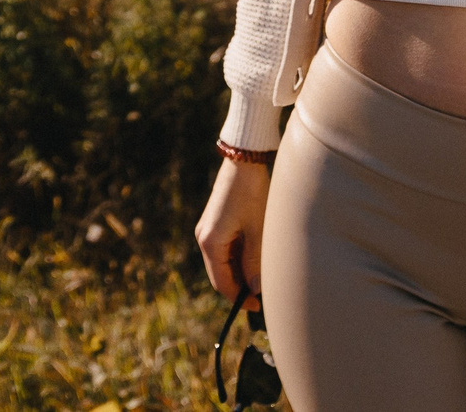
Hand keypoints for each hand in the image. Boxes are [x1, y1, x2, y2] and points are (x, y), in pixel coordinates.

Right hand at [194, 157, 268, 308]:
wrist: (244, 159)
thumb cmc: (251, 193)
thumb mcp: (257, 231)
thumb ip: (255, 262)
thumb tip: (255, 290)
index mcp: (210, 243)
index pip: (221, 283)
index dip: (239, 298)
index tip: (257, 306)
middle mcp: (204, 238)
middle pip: (219, 274)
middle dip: (239, 287)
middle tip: (261, 295)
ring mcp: (208, 229)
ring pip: (223, 262)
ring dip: (240, 272)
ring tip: (261, 276)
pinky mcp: (215, 221)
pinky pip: (224, 249)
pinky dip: (238, 257)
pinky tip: (255, 257)